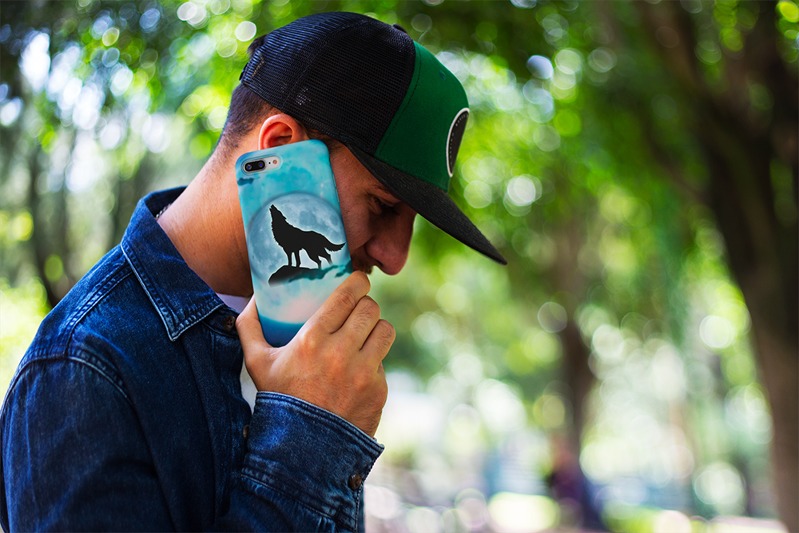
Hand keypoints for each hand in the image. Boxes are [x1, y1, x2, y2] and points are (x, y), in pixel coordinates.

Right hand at [236, 272, 393, 436]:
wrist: (301, 449)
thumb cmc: (278, 399)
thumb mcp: (256, 363)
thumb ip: (249, 327)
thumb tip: (253, 299)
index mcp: (312, 340)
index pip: (348, 296)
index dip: (358, 282)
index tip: (358, 281)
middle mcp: (341, 353)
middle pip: (370, 309)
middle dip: (366, 305)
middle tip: (359, 309)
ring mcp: (363, 373)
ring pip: (385, 330)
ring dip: (375, 329)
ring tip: (365, 333)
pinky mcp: (378, 390)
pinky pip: (383, 362)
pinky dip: (373, 362)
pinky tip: (359, 369)